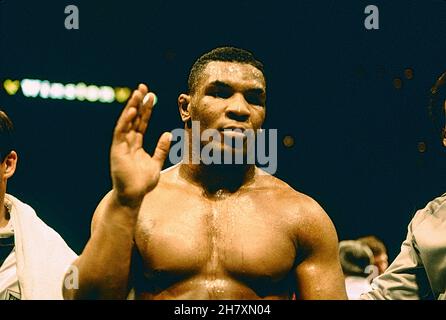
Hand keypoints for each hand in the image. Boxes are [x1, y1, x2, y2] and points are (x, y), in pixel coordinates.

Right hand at [110, 84, 170, 206]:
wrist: (133, 196)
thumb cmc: (142, 182)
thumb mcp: (156, 163)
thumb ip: (161, 149)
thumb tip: (168, 134)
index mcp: (136, 144)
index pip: (141, 122)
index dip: (146, 109)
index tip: (152, 95)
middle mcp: (127, 142)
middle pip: (133, 118)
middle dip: (138, 103)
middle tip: (143, 87)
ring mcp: (121, 145)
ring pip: (126, 122)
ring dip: (131, 107)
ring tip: (137, 93)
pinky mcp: (116, 151)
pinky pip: (120, 133)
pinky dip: (125, 122)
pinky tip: (131, 111)